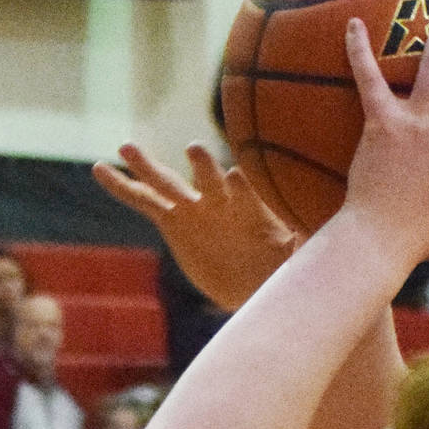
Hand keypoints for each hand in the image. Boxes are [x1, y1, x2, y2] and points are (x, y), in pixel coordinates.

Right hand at [94, 142, 300, 311]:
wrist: (256, 280)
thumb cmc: (281, 266)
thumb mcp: (295, 260)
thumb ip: (305, 246)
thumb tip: (328, 242)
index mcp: (251, 209)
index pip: (247, 192)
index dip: (241, 185)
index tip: (235, 176)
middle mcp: (220, 202)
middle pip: (208, 180)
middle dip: (202, 167)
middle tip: (195, 150)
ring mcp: (194, 208)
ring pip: (168, 183)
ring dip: (148, 167)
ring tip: (127, 148)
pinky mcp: (173, 220)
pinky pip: (143, 201)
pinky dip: (122, 186)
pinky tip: (99, 169)